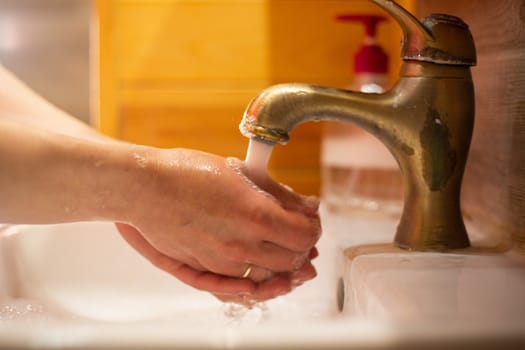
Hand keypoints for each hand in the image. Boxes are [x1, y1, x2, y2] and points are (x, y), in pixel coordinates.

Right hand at [117, 148, 320, 302]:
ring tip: (286, 252)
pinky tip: (264, 273)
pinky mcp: (206, 268)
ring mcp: (223, 261)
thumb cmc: (188, 172)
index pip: (304, 235)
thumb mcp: (241, 171)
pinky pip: (241, 285)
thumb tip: (308, 205)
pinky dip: (258, 280)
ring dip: (284, 266)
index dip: (313, 228)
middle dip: (302, 247)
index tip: (309, 220)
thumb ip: (279, 192)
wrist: (146, 187)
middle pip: (292, 259)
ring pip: (270, 276)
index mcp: (256, 215)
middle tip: (300, 233)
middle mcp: (242, 244)